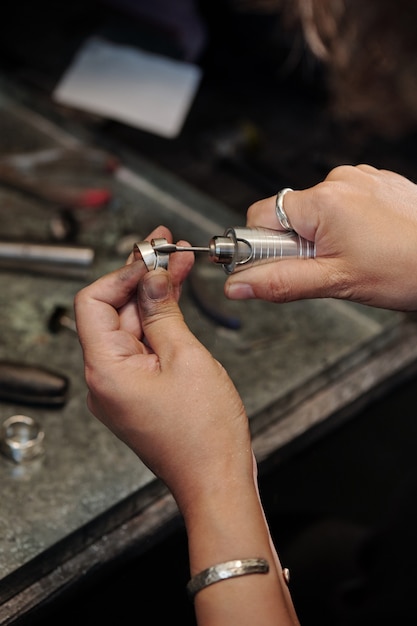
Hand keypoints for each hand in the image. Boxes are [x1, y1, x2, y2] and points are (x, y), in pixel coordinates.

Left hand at [74, 226, 250, 513]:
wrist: (216, 479)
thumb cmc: (204, 435)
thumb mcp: (186, 357)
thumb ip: (162, 312)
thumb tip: (151, 277)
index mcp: (107, 370)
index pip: (93, 301)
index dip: (122, 273)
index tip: (150, 256)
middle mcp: (105, 379)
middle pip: (112, 311)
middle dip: (142, 278)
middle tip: (168, 249)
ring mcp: (121, 386)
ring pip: (130, 326)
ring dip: (153, 296)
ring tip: (178, 265)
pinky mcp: (137, 390)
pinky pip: (141, 347)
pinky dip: (158, 322)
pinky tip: (176, 299)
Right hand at [224, 165, 416, 310]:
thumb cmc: (408, 267)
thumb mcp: (336, 282)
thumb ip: (280, 282)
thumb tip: (238, 285)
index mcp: (323, 201)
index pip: (259, 216)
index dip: (262, 246)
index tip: (279, 264)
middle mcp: (339, 180)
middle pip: (288, 214)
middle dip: (296, 243)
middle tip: (325, 266)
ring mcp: (361, 179)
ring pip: (316, 211)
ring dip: (321, 235)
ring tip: (352, 256)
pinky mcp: (376, 183)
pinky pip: (342, 204)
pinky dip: (345, 224)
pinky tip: (366, 242)